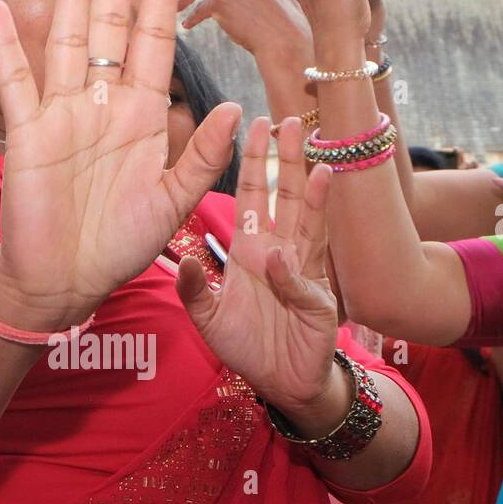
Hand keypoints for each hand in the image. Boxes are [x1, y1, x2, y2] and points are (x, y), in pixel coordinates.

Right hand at [0, 0, 241, 331]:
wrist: (65, 281)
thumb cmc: (120, 246)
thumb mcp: (173, 203)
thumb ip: (201, 156)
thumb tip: (237, 107)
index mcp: (142, 116)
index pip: (153, 43)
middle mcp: (102, 105)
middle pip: (109, 28)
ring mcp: (63, 115)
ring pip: (67, 41)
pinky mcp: (28, 134)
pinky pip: (16, 82)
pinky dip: (6, 46)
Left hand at [176, 116, 341, 424]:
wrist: (280, 381)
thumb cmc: (248, 344)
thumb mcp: (208, 316)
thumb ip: (194, 289)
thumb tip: (185, 259)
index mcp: (253, 250)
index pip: (253, 196)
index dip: (253, 162)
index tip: (252, 125)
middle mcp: (281, 253)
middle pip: (285, 198)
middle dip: (287, 161)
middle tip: (289, 121)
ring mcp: (302, 275)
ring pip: (308, 228)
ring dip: (311, 197)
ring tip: (317, 163)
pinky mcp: (316, 304)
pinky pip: (302, 283)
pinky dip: (293, 270)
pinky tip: (286, 252)